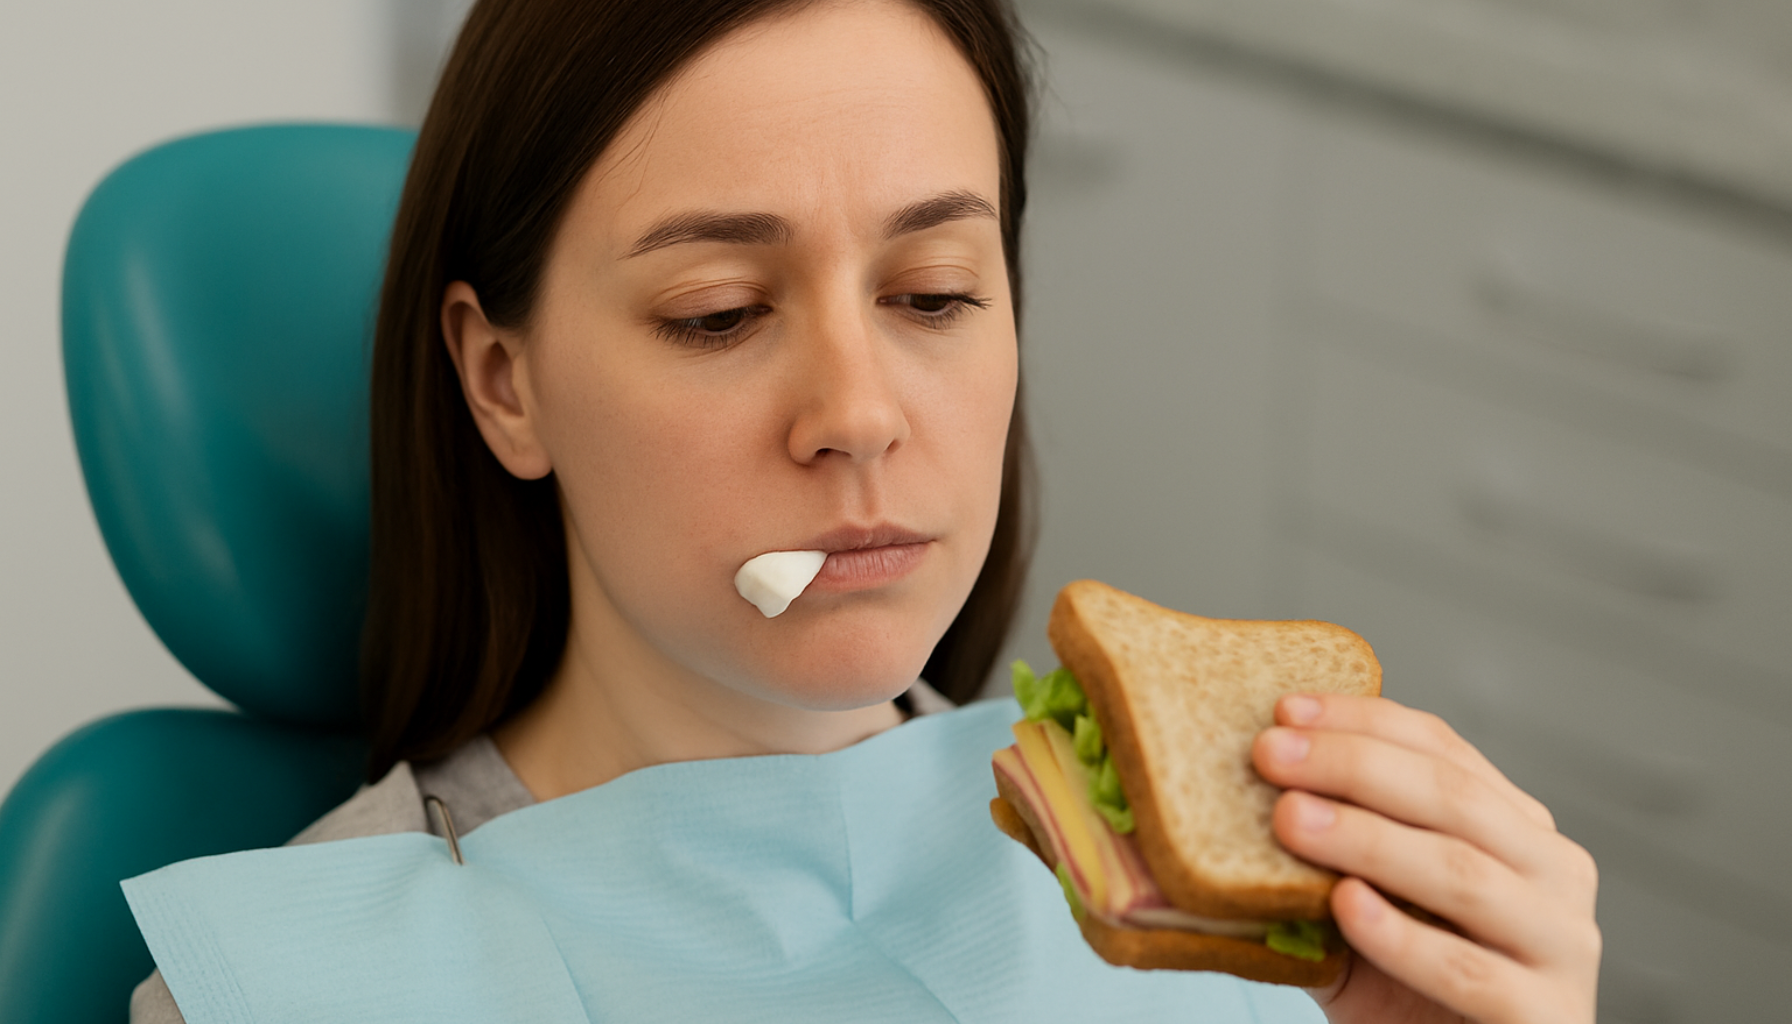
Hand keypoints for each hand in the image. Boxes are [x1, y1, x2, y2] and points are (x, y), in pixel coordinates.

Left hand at [1251, 694, 1599, 1023]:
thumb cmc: (1406, 990)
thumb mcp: (1365, 907)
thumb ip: (1330, 853)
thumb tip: (1232, 786)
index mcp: (1517, 828)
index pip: (1442, 751)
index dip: (1363, 722)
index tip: (1285, 709)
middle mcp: (1554, 874)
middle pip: (1453, 798)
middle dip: (1353, 766)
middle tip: (1271, 753)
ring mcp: (1561, 947)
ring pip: (1462, 873)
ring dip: (1368, 839)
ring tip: (1290, 819)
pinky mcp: (1545, 1017)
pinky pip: (1466, 968)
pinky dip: (1401, 935)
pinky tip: (1345, 905)